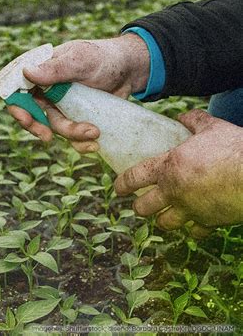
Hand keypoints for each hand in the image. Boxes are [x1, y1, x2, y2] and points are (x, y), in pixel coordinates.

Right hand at [8, 33, 149, 152]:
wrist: (130, 70)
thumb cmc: (103, 57)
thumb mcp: (80, 61)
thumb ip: (55, 68)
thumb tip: (26, 71)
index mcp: (41, 72)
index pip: (16, 90)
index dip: (16, 106)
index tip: (25, 119)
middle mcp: (46, 91)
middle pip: (31, 115)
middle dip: (38, 128)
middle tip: (48, 137)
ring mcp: (60, 106)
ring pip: (55, 127)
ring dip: (72, 134)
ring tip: (95, 132)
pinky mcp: (75, 118)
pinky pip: (71, 137)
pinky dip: (81, 143)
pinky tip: (95, 143)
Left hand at [114, 109, 242, 237]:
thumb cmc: (234, 148)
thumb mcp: (212, 128)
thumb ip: (195, 121)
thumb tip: (184, 115)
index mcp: (169, 167)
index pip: (133, 177)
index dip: (121, 185)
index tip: (117, 189)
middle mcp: (174, 191)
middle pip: (143, 207)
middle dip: (139, 207)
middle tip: (141, 204)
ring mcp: (190, 209)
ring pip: (164, 223)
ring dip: (162, 220)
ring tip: (164, 215)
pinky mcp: (208, 222)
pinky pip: (195, 232)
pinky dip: (194, 229)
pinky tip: (196, 223)